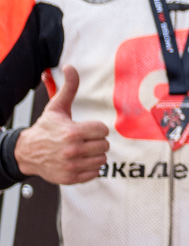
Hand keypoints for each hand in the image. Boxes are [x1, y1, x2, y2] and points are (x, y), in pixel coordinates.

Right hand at [13, 68, 104, 184]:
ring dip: (94, 155)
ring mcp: (71, 166)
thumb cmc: (45, 129)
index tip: (86, 129)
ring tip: (82, 150)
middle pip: (104, 145)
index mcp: (72, 132)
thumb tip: (70, 67)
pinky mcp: (70, 178)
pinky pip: (95, 173)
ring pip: (102, 160)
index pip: (103, 130)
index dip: (96, 128)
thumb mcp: (56, 107)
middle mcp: (72, 150)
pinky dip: (90, 168)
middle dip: (96, 141)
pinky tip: (79, 160)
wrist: (26, 153)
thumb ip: (68, 88)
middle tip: (84, 140)